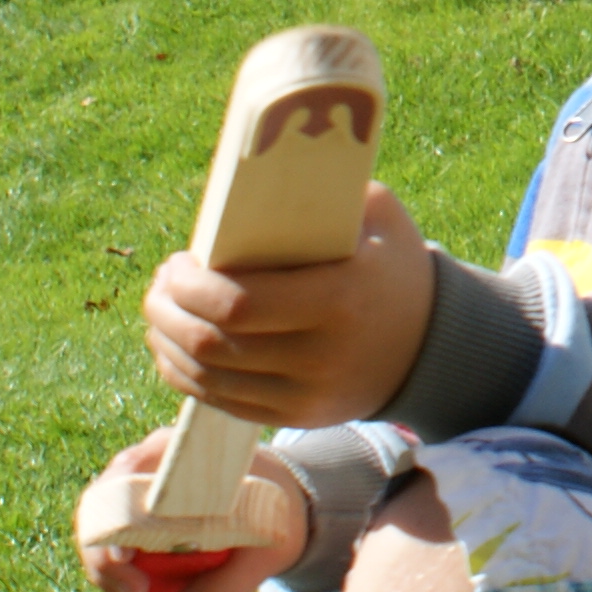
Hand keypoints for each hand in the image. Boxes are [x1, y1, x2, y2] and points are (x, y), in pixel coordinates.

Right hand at [73, 431, 306, 591]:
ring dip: (113, 574)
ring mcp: (137, 486)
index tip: (125, 560)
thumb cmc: (275, 513)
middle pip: (101, 508)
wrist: (284, 498)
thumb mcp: (268, 550)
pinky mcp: (136, 513)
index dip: (113, 518)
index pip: (126, 476)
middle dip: (108, 562)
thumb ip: (227, 588)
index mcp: (182, 454)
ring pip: (100, 531)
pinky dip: (122, 575)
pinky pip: (112, 545)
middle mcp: (149, 463)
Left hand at [141, 181, 438, 429]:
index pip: (238, 304)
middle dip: (167, 312)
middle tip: (160, 284)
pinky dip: (186, 374)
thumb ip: (323, 193)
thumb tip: (253, 175)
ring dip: (167, 342)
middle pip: (212, 344)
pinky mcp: (294, 416)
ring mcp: (306, 394)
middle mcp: (321, 355)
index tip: (177, 261)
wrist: (431, 342)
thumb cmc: (391, 264)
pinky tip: (175, 347)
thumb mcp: (375, 216)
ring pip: (207, 377)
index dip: (190, 286)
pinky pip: (220, 402)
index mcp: (340, 298)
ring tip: (161, 311)